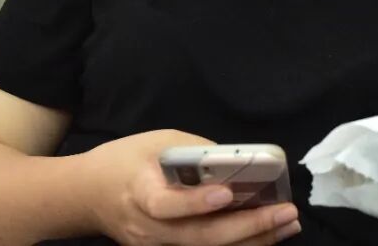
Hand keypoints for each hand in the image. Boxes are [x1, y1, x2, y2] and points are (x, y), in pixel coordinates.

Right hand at [77, 129, 301, 244]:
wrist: (89, 195)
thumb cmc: (126, 160)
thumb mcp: (156, 141)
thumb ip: (193, 153)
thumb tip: (237, 162)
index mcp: (140, 192)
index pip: (166, 205)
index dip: (196, 202)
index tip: (227, 194)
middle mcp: (149, 229)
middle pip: (199, 236)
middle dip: (247, 227)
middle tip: (285, 212)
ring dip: (253, 240)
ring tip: (288, 224)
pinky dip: (240, 245)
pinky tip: (268, 236)